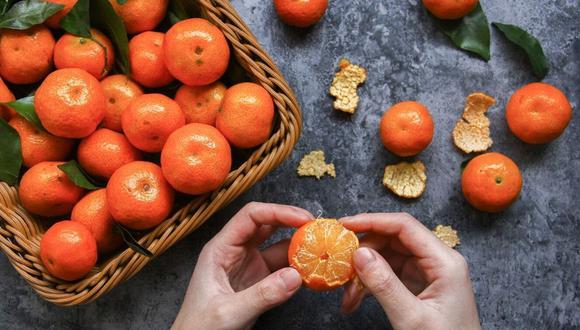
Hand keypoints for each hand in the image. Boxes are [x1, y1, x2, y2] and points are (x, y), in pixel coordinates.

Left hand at [172, 202, 312, 329]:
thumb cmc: (198, 328)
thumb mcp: (229, 312)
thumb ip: (262, 295)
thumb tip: (296, 275)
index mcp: (220, 249)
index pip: (251, 217)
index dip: (278, 212)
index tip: (303, 218)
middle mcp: (235, 252)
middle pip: (267, 225)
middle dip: (292, 224)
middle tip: (318, 229)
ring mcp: (248, 266)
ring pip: (277, 246)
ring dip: (298, 248)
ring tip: (320, 251)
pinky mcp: (258, 282)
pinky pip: (282, 268)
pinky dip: (298, 268)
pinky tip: (311, 271)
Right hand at [340, 213, 479, 329]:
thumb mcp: (411, 318)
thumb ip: (384, 284)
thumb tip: (359, 253)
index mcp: (445, 261)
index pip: (404, 226)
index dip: (372, 220)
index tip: (344, 225)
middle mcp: (437, 260)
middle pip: (392, 240)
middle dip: (364, 253)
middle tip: (340, 268)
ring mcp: (427, 272)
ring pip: (387, 257)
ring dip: (363, 273)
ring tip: (347, 296)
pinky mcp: (418, 285)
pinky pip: (388, 274)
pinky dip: (370, 285)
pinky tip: (356, 299)